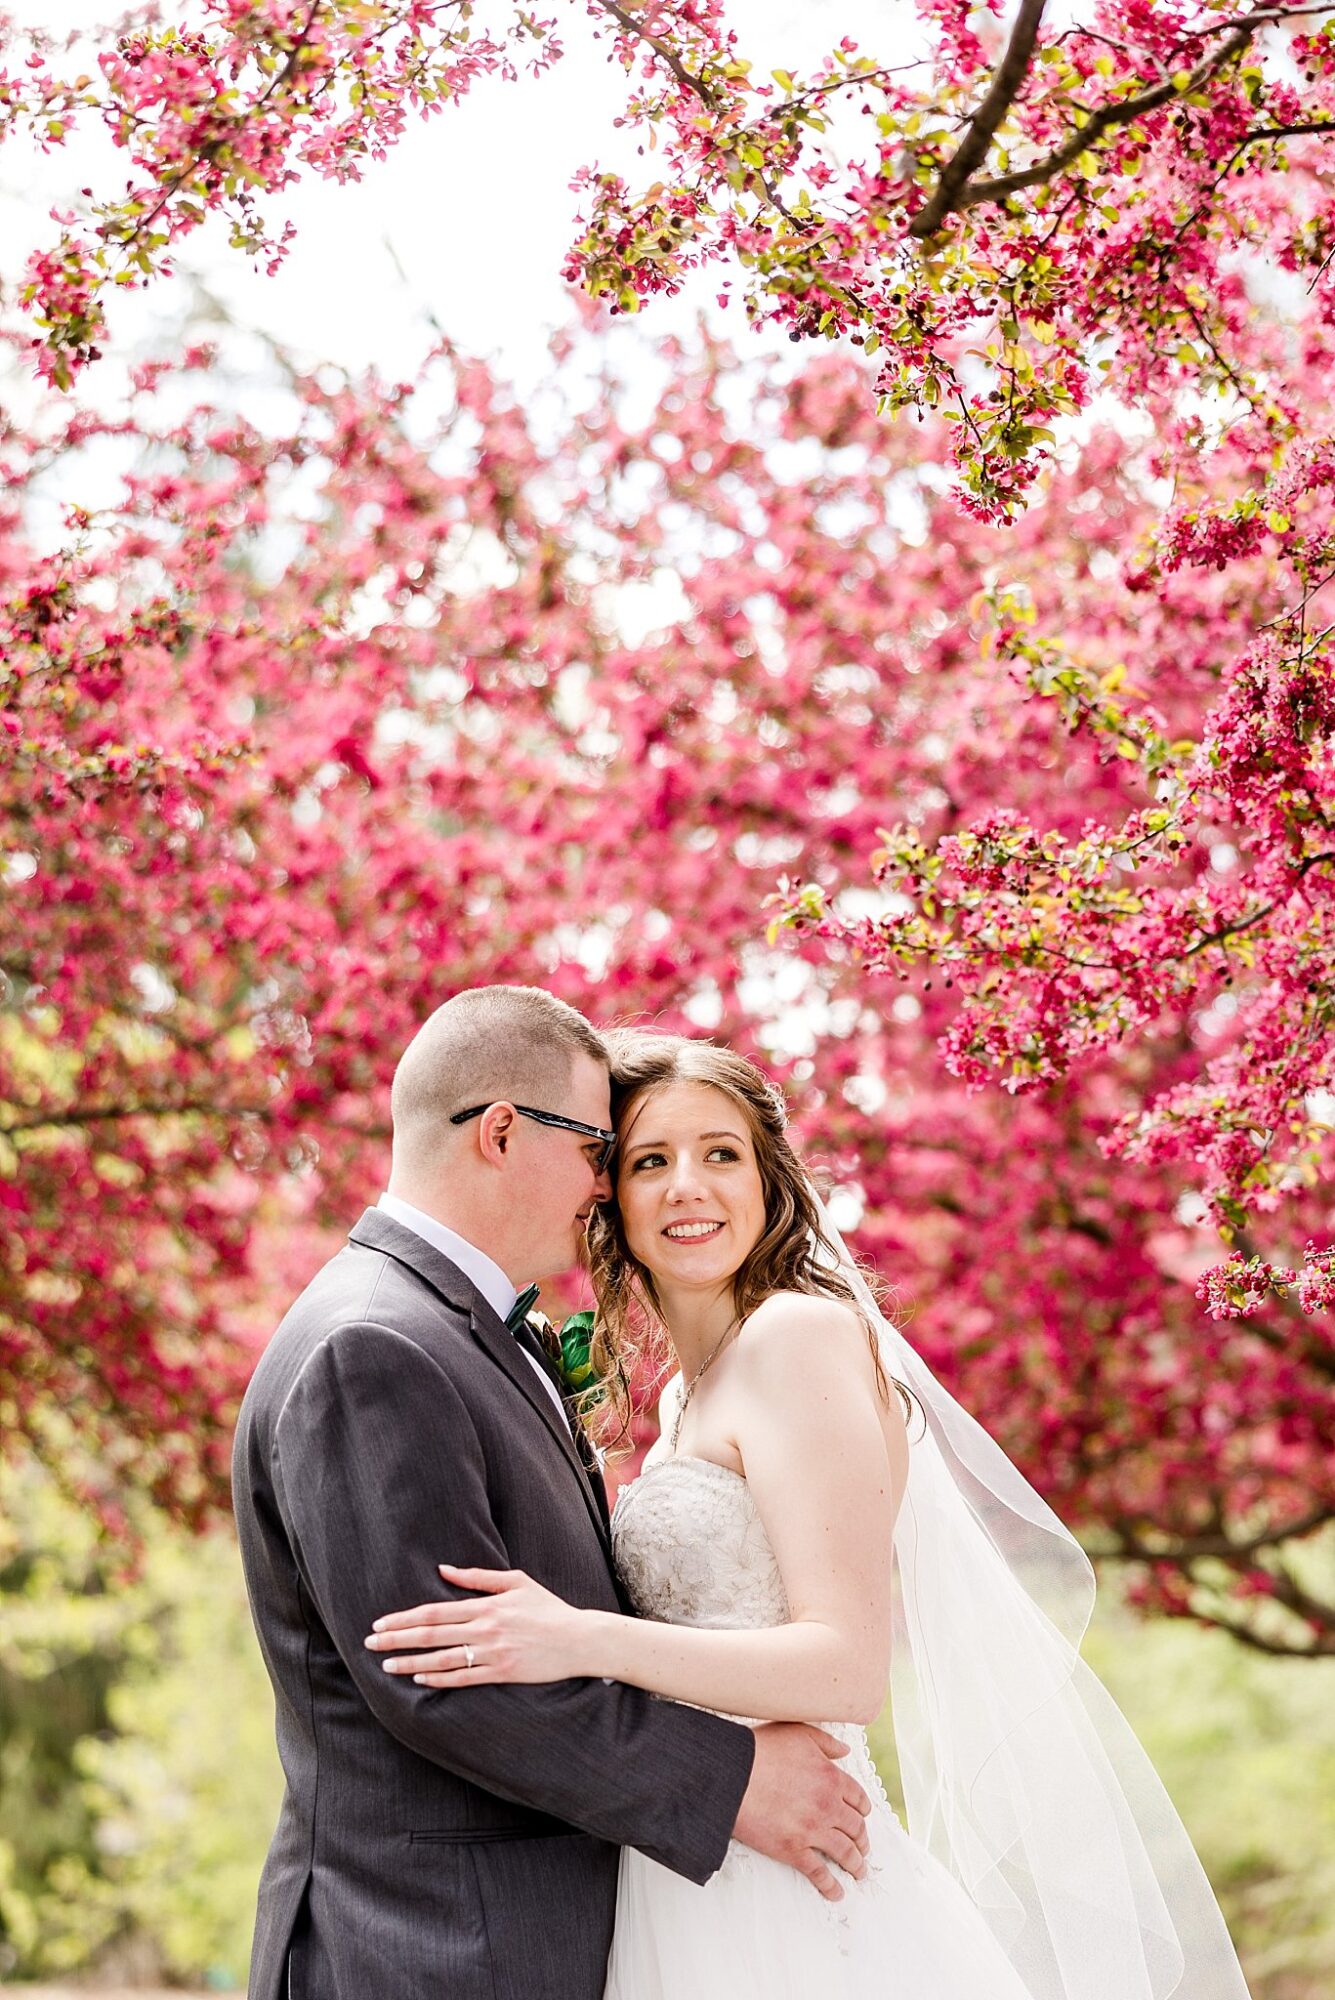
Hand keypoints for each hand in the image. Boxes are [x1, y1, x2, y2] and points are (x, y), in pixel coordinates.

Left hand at [364, 1565, 589, 1685]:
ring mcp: (493, 1653)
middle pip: (431, 1635)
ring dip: (411, 1662)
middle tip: (370, 1643)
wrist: (579, 1639)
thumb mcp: (516, 1582)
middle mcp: (486, 1629)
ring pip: (442, 1659)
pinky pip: (464, 1678)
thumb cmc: (547, 1608)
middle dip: (397, 1639)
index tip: (380, 1622)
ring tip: (386, 1664)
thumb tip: (442, 1571)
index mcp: (487, 1605)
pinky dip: (440, 1679)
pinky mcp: (502, 1673)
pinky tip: (420, 1679)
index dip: (404, 1618)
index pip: (435, 1611)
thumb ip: (478, 1577)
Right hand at [733, 1722, 871, 1902]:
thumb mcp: (798, 1732)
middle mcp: (828, 1805)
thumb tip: (844, 1750)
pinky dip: (830, 1886)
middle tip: (863, 1849)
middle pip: (856, 1828)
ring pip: (845, 1853)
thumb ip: (825, 1742)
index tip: (862, 1817)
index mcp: (831, 1777)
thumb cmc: (762, 1749)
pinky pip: (819, 1873)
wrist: (732, 1774)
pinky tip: (836, 1893)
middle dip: (862, 1841)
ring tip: (859, 1872)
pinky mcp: (793, 1850)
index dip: (863, 1810)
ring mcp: (812, 1830)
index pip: (858, 1798)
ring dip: (855, 1865)